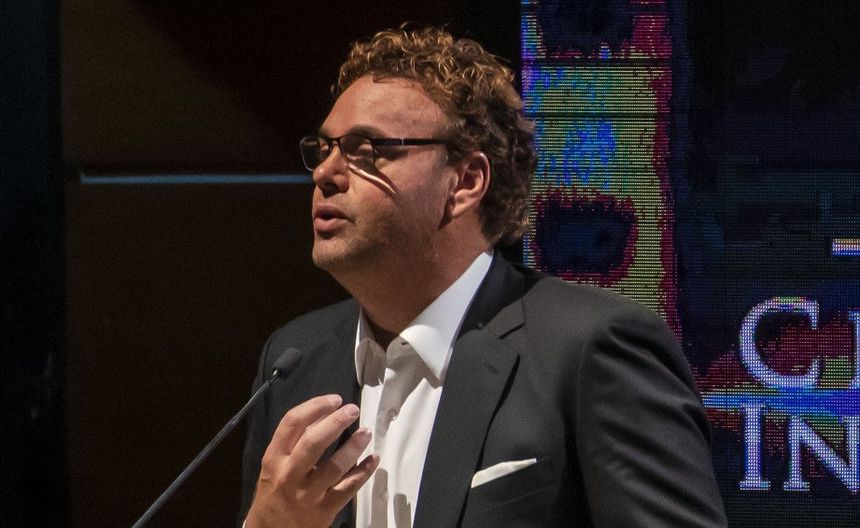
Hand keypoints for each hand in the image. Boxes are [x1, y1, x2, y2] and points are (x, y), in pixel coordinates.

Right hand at [245, 394, 377, 527]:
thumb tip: (324, 415)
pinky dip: (364, 472)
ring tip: (366, 433)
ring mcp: (308, 494)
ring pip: (335, 466)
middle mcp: (289, 475)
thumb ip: (295, 442)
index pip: (292, 424)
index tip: (334, 400)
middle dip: (336, 422)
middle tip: (352, 410)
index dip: (315, 407)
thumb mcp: (275, 466)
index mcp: (274, 459)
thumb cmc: (274, 493)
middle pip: (314, 442)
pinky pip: (349, 488)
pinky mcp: (325, 510)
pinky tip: (373, 460)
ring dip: (354, 446)